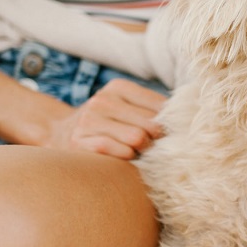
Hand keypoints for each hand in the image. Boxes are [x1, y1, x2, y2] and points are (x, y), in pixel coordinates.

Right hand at [44, 79, 165, 159]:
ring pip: (138, 138)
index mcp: (118, 88)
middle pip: (152, 123)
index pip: (160, 105)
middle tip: (155, 148)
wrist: (58, 134)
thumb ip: (151, 110)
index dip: (170, 124)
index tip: (171, 135)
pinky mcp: (81, 142)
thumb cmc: (104, 124)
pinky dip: (128, 158)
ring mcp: (90, 121)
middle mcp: (103, 100)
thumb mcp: (124, 108)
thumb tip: (188, 119)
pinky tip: (124, 158)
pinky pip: (120, 151)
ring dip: (143, 151)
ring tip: (138, 153)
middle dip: (158, 140)